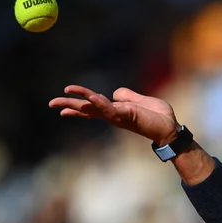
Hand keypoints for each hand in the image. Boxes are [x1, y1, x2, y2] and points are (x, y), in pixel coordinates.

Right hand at [49, 85, 178, 144]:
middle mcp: (114, 115)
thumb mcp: (141, 100)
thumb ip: (127, 96)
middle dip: (69, 106)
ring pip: (94, 108)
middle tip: (51, 103)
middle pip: (87, 109)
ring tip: (63, 98)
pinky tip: (90, 97)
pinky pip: (110, 109)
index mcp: (116, 110)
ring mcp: (119, 116)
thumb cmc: (158, 117)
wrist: (170, 128)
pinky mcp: (127, 116)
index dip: (78, 103)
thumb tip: (115, 94)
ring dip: (79, 103)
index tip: (63, 101)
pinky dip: (99, 103)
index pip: (92, 106)